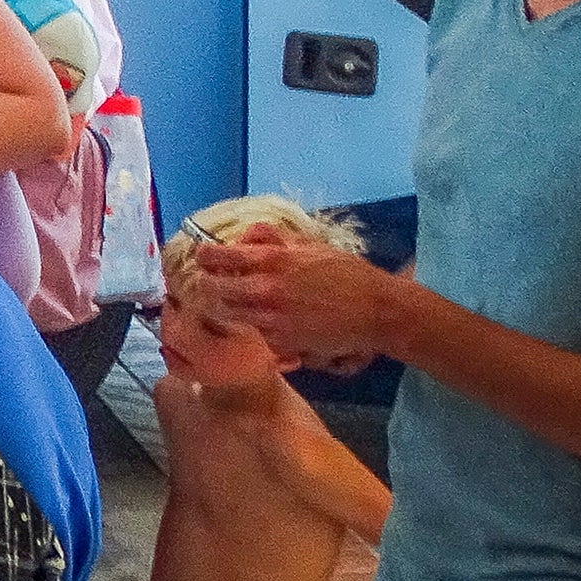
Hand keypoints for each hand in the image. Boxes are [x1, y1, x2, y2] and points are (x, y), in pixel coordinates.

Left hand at [194, 226, 408, 370]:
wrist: (376, 311)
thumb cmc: (345, 273)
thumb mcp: (308, 244)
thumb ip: (270, 238)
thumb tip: (241, 238)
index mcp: (272, 260)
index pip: (219, 256)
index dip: (205, 256)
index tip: (204, 257)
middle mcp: (266, 290)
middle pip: (214, 290)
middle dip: (209, 286)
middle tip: (213, 283)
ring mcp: (272, 319)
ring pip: (229, 315)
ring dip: (227, 308)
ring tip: (236, 302)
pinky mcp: (282, 342)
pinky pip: (255, 334)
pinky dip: (254, 327)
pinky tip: (265, 321)